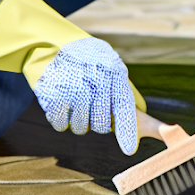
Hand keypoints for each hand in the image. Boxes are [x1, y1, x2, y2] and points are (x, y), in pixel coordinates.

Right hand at [33, 37, 138, 152]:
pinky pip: (61, 125)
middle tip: (90, 105)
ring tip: (74, 98)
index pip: (123, 107)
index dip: (127, 131)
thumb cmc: (88, 60)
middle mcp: (94, 82)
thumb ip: (125, 90)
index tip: (129, 150)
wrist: (51, 43)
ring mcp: (72, 91)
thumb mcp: (111, 66)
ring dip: (78, 120)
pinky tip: (61, 101)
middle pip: (101, 125)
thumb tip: (143, 114)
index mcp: (113, 73)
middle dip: (97, 122)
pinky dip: (61, 119)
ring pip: (81, 128)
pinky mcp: (52, 98)